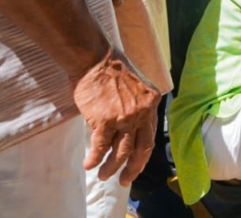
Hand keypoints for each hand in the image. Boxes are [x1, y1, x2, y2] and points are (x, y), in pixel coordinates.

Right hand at [72, 48, 159, 185]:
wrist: (96, 59)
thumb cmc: (112, 71)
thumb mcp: (136, 87)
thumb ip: (137, 106)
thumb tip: (129, 129)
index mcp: (152, 102)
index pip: (150, 136)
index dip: (143, 155)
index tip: (136, 165)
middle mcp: (142, 112)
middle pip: (142, 148)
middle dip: (133, 168)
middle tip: (124, 180)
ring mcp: (125, 117)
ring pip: (121, 151)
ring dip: (111, 167)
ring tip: (103, 175)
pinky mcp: (106, 120)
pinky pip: (101, 147)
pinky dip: (94, 159)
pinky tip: (88, 164)